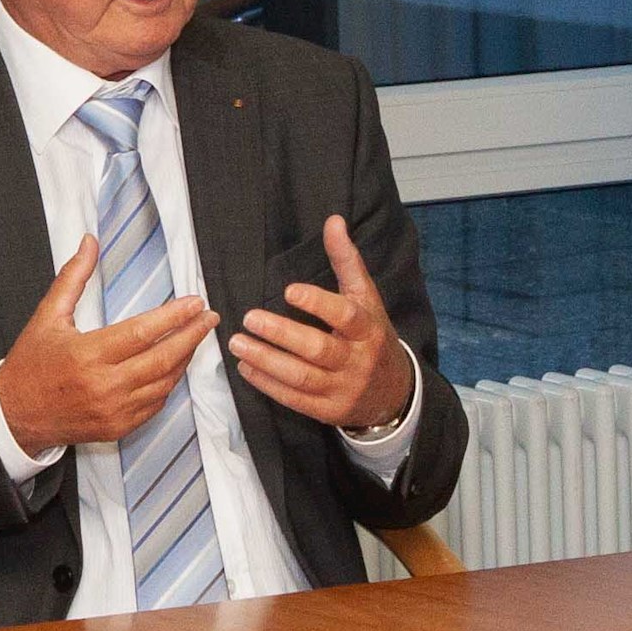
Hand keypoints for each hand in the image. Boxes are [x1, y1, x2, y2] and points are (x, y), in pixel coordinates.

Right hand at [0, 232, 216, 453]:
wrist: (15, 415)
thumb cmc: (31, 364)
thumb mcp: (47, 316)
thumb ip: (73, 278)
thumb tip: (89, 242)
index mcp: (87, 354)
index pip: (142, 333)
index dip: (173, 317)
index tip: (195, 303)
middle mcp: (104, 385)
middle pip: (163, 359)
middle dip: (192, 336)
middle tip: (209, 318)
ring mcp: (114, 410)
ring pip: (164, 383)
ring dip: (184, 359)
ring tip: (195, 338)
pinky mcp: (118, 428)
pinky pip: (155, 404)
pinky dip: (168, 383)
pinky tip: (174, 366)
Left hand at [230, 216, 412, 432]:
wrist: (393, 392)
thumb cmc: (372, 337)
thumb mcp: (367, 298)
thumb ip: (347, 261)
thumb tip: (333, 221)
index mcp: (367, 329)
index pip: (345, 316)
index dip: (318, 304)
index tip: (288, 290)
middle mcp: (356, 360)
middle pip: (318, 349)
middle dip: (282, 334)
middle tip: (250, 318)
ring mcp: (342, 388)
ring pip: (302, 377)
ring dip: (266, 361)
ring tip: (238, 343)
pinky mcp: (327, 410)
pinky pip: (294, 398)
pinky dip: (267, 384)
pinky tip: (247, 367)